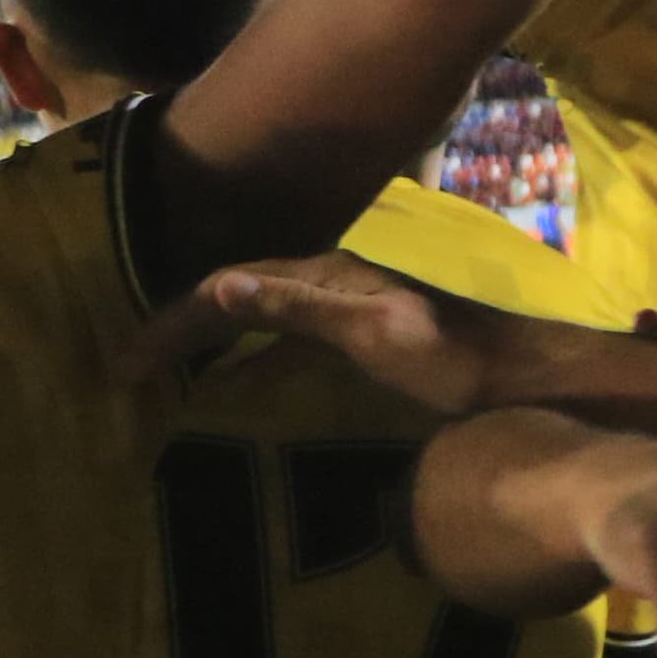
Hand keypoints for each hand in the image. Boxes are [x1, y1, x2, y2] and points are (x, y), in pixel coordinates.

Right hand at [133, 251, 539, 410]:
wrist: (531, 382)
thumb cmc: (456, 362)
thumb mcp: (374, 333)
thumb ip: (297, 308)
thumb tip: (219, 285)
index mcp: (322, 275)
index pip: (221, 289)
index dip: (170, 325)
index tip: (125, 366)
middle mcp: (328, 280)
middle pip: (232, 296)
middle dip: (178, 328)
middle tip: (130, 367)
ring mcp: (346, 305)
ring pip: (255, 312)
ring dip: (208, 338)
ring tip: (170, 370)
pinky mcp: (363, 332)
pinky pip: (280, 335)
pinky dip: (244, 352)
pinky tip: (240, 379)